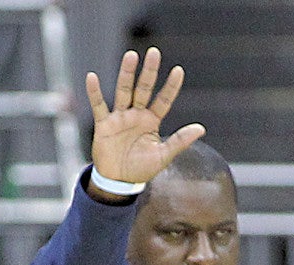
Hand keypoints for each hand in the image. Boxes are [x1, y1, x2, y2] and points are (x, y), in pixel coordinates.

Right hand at [85, 48, 205, 190]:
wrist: (118, 182)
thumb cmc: (141, 169)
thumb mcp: (163, 156)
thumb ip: (180, 141)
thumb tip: (201, 128)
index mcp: (152, 121)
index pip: (163, 100)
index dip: (171, 87)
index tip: (179, 71)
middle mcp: (136, 115)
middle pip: (143, 89)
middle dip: (149, 72)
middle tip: (154, 53)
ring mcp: (120, 118)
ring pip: (123, 91)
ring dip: (127, 74)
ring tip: (131, 56)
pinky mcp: (104, 125)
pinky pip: (99, 106)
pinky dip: (95, 93)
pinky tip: (92, 77)